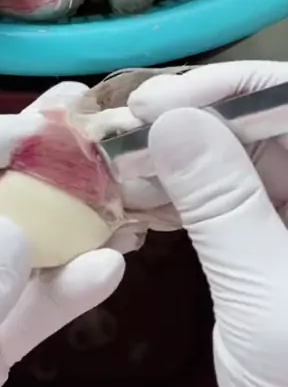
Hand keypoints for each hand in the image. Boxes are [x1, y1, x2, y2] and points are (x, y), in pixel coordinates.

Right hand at [129, 62, 287, 386]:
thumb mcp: (266, 298)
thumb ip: (224, 204)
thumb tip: (172, 118)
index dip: (234, 88)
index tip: (162, 99)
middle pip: (264, 125)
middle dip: (195, 116)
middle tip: (124, 124)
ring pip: (239, 158)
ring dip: (179, 153)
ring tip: (118, 157)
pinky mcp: (269, 247)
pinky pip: (226, 199)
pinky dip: (182, 193)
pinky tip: (138, 193)